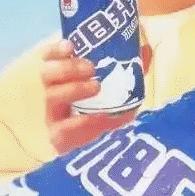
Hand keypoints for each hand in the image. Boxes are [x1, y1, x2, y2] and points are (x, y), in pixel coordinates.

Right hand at [42, 39, 135, 154]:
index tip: (70, 46)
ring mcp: (54, 116)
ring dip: (74, 88)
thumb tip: (147, 49)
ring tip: (97, 87)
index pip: (50, 57)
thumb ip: (131, 69)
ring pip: (52, 96)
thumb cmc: (110, 111)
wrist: (108, 149)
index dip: (56, 49)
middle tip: (91, 68)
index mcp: (65, 76)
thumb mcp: (121, 87)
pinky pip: (63, 129)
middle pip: (47, 73)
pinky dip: (82, 121)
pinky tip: (99, 117)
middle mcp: (55, 93)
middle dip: (68, 67)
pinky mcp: (59, 138)